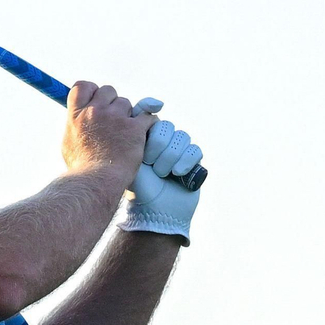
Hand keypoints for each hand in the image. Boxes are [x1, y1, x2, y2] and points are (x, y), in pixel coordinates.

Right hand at [62, 82, 152, 184]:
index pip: (83, 85)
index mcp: (76, 114)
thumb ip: (75, 126)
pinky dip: (147, 124)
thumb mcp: (69, 142)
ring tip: (125, 134)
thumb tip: (77, 119)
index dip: (92, 90)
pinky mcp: (134, 128)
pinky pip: (147, 116)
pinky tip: (143, 134)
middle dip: (113, 103)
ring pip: (127, 103)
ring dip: (128, 115)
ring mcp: (115, 118)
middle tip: (114, 120)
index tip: (97, 100)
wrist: (97, 181)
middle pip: (108, 91)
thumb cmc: (82, 167)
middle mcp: (95, 111)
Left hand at [121, 118, 202, 241]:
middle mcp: (163, 141)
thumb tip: (132, 114)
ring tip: (161, 173)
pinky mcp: (193, 160)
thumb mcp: (129, 159)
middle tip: (150, 164)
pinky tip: (177, 173)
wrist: (154, 210)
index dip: (150, 116)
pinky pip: (195, 149)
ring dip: (170, 157)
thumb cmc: (138, 186)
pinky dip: (185, 161)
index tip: (152, 118)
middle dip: (158, 146)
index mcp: (145, 137)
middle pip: (166, 127)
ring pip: (182, 137)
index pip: (150, 116)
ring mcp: (179, 149)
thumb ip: (130, 137)